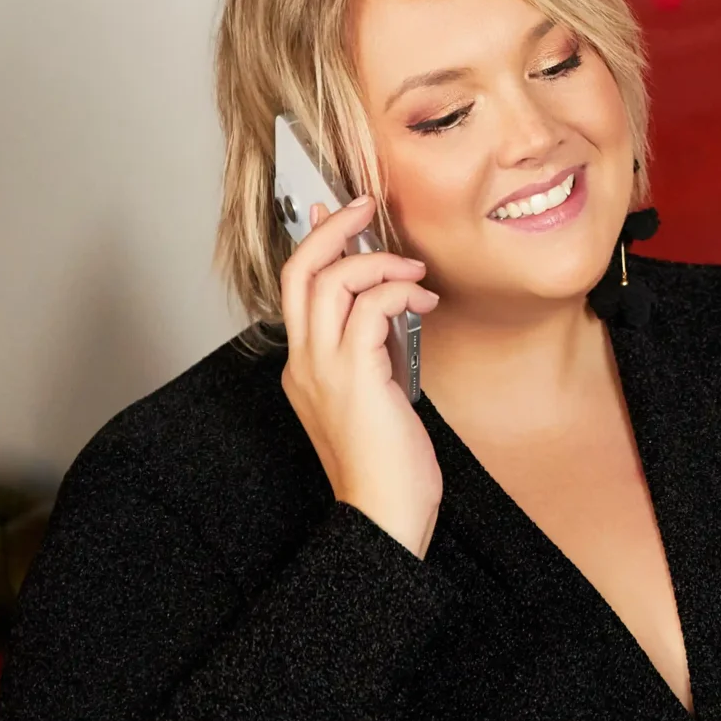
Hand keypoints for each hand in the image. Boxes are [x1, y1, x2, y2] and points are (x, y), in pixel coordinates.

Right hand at [280, 195, 442, 558]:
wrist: (385, 515)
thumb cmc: (388, 467)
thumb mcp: (378, 397)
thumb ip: (374, 354)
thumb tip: (392, 307)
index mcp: (305, 368)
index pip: (297, 288)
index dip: (318, 244)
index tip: (342, 215)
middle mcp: (304, 363)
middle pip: (299, 271)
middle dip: (333, 229)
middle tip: (366, 205)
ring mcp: (324, 369)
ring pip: (330, 281)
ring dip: (377, 260)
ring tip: (413, 270)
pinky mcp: (354, 376)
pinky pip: (370, 307)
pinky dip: (399, 291)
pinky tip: (424, 301)